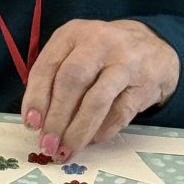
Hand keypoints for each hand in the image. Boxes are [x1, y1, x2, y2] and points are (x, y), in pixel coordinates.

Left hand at [21, 19, 180, 158]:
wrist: (152, 46)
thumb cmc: (102, 54)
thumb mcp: (75, 51)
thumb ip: (54, 78)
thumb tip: (38, 122)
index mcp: (73, 33)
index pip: (48, 65)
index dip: (36, 97)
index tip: (31, 124)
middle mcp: (98, 42)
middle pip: (71, 81)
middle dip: (56, 117)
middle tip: (48, 144)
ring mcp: (124, 62)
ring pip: (96, 100)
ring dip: (77, 130)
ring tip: (66, 150)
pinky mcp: (143, 84)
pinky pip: (118, 114)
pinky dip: (101, 132)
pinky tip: (90, 141)